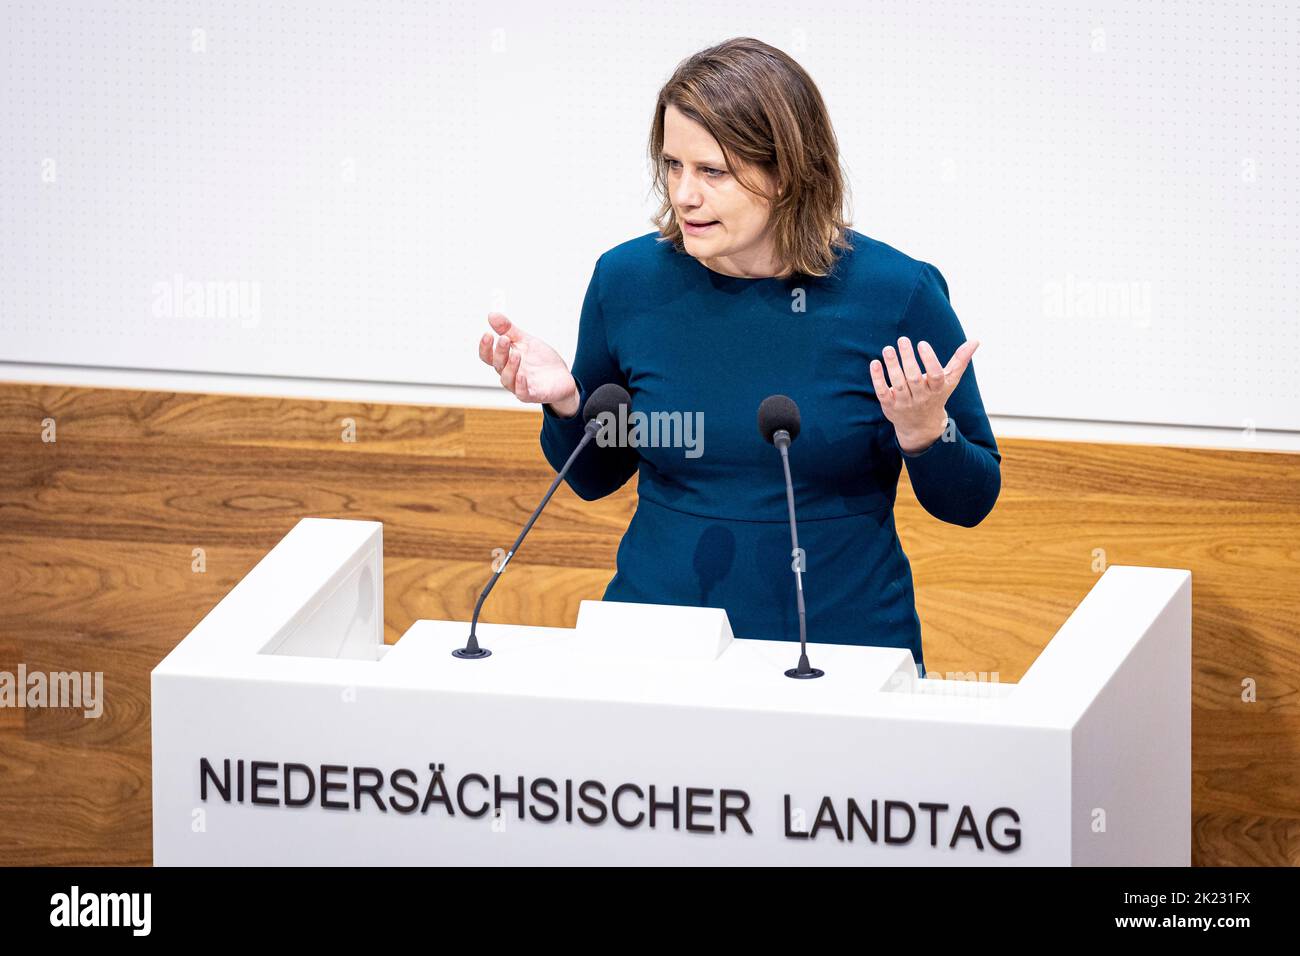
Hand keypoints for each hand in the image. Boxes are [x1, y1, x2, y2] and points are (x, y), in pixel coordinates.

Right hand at [477, 313, 579, 415]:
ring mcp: (519, 385)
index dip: (485, 346)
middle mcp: (509, 374)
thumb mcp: (526, 341)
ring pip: (507, 379)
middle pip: (497, 365)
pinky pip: (522, 393)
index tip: (488, 334)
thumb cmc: (541, 361)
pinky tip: (522, 376)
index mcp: (505, 361)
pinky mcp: (532, 395)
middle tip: (504, 339)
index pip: (488, 356)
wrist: (562, 377)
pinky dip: (520, 385)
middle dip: (500, 352)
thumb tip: (492, 315)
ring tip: (516, 354)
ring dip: (510, 367)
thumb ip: (509, 330)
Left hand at [870, 336, 979, 453]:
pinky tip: (875, 363)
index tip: (922, 343)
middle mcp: (921, 397)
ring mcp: (905, 403)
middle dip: (908, 359)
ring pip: (898, 384)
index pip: (935, 375)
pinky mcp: (890, 406)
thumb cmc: (936, 396)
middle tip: (902, 339)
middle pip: (914, 378)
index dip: (929, 359)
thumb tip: (975, 340)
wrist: (921, 426)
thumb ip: (960, 361)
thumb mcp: (949, 381)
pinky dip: (878, 379)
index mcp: (936, 390)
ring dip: (892, 366)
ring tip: (888, 348)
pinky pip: (883, 392)